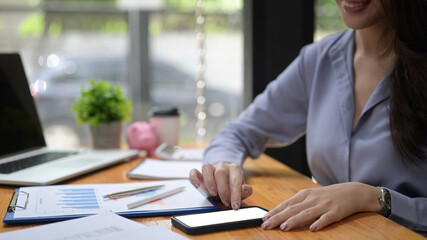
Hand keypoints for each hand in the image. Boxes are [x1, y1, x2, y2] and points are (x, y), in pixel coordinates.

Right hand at [189, 162, 252, 209]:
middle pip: (221, 173)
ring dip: (209, 182)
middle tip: (226, 202)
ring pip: (207, 168)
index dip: (235, 194)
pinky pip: (194, 171)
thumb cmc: (233, 184)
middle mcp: (222, 166)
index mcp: (234, 169)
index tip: (235, 206)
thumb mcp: (242, 189)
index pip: (235, 180)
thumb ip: (246, 191)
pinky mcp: (201, 173)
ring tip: (213, 194)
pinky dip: (194, 178)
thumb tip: (245, 189)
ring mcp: (211, 168)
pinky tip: (197, 185)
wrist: (225, 178)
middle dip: (223, 190)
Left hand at [261, 182, 381, 230]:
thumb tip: (281, 214)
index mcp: (305, 194)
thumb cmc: (328, 196)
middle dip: (279, 217)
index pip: (287, 204)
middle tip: (267, 225)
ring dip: (294, 220)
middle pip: (293, 209)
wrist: (352, 192)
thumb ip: (298, 204)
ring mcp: (324, 205)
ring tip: (284, 227)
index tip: (264, 218)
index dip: (275, 211)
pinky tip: (313, 228)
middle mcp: (313, 199)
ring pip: (307, 213)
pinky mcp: (336, 212)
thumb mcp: (311, 196)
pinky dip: (320, 222)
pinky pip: (327, 218)